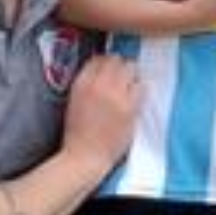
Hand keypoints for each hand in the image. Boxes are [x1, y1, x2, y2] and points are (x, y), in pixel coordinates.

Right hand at [61, 54, 141, 173]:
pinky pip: (141, 86)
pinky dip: (139, 89)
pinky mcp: (130, 107)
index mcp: (82, 83)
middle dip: (120, 66)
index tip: (109, 70)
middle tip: (121, 77)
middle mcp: (99, 85)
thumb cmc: (77, 132)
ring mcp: (116, 95)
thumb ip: (87, 83)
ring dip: (131, 75)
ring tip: (129, 86)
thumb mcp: (74, 101)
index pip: (98, 58)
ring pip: (131, 69)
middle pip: (116, 60)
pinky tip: (134, 97)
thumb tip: (101, 70)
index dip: (105, 63)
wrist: (86, 156)